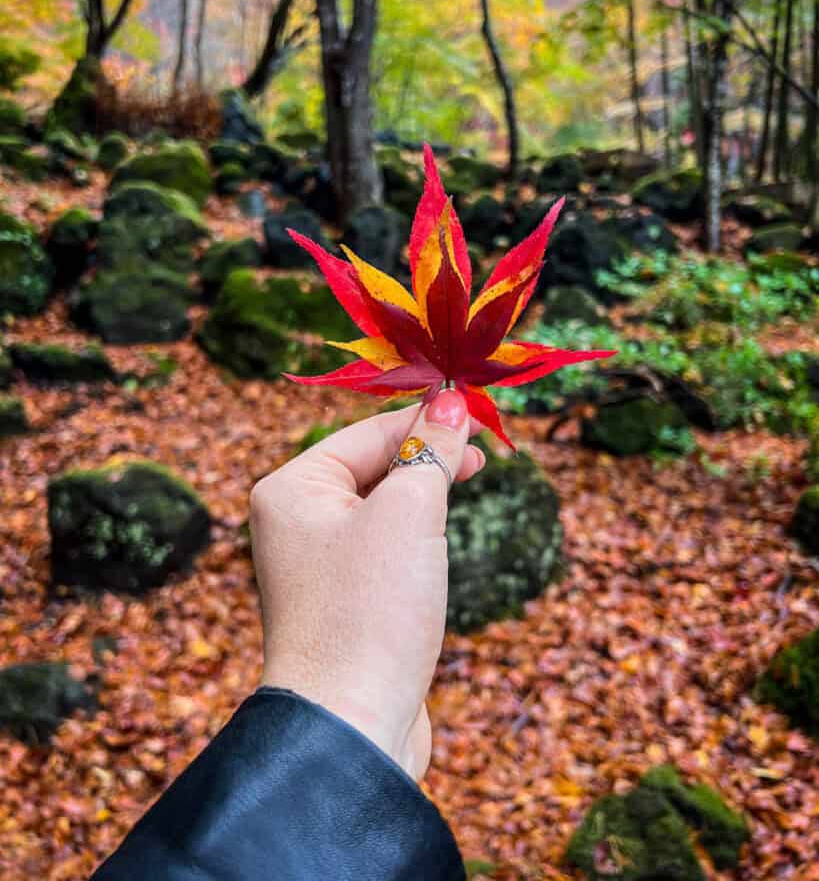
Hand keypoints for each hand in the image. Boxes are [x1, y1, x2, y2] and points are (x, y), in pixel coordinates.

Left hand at [249, 390, 484, 780]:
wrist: (352, 725)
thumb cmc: (371, 609)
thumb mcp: (409, 512)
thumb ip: (431, 452)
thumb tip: (452, 401)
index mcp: (291, 489)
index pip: (367, 433)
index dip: (425, 421)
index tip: (477, 414)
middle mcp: (293, 523)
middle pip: (372, 467)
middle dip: (427, 459)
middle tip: (483, 455)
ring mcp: (315, 566)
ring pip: (381, 510)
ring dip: (424, 498)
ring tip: (466, 488)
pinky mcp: (342, 603)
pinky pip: (382, 550)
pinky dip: (415, 539)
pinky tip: (439, 546)